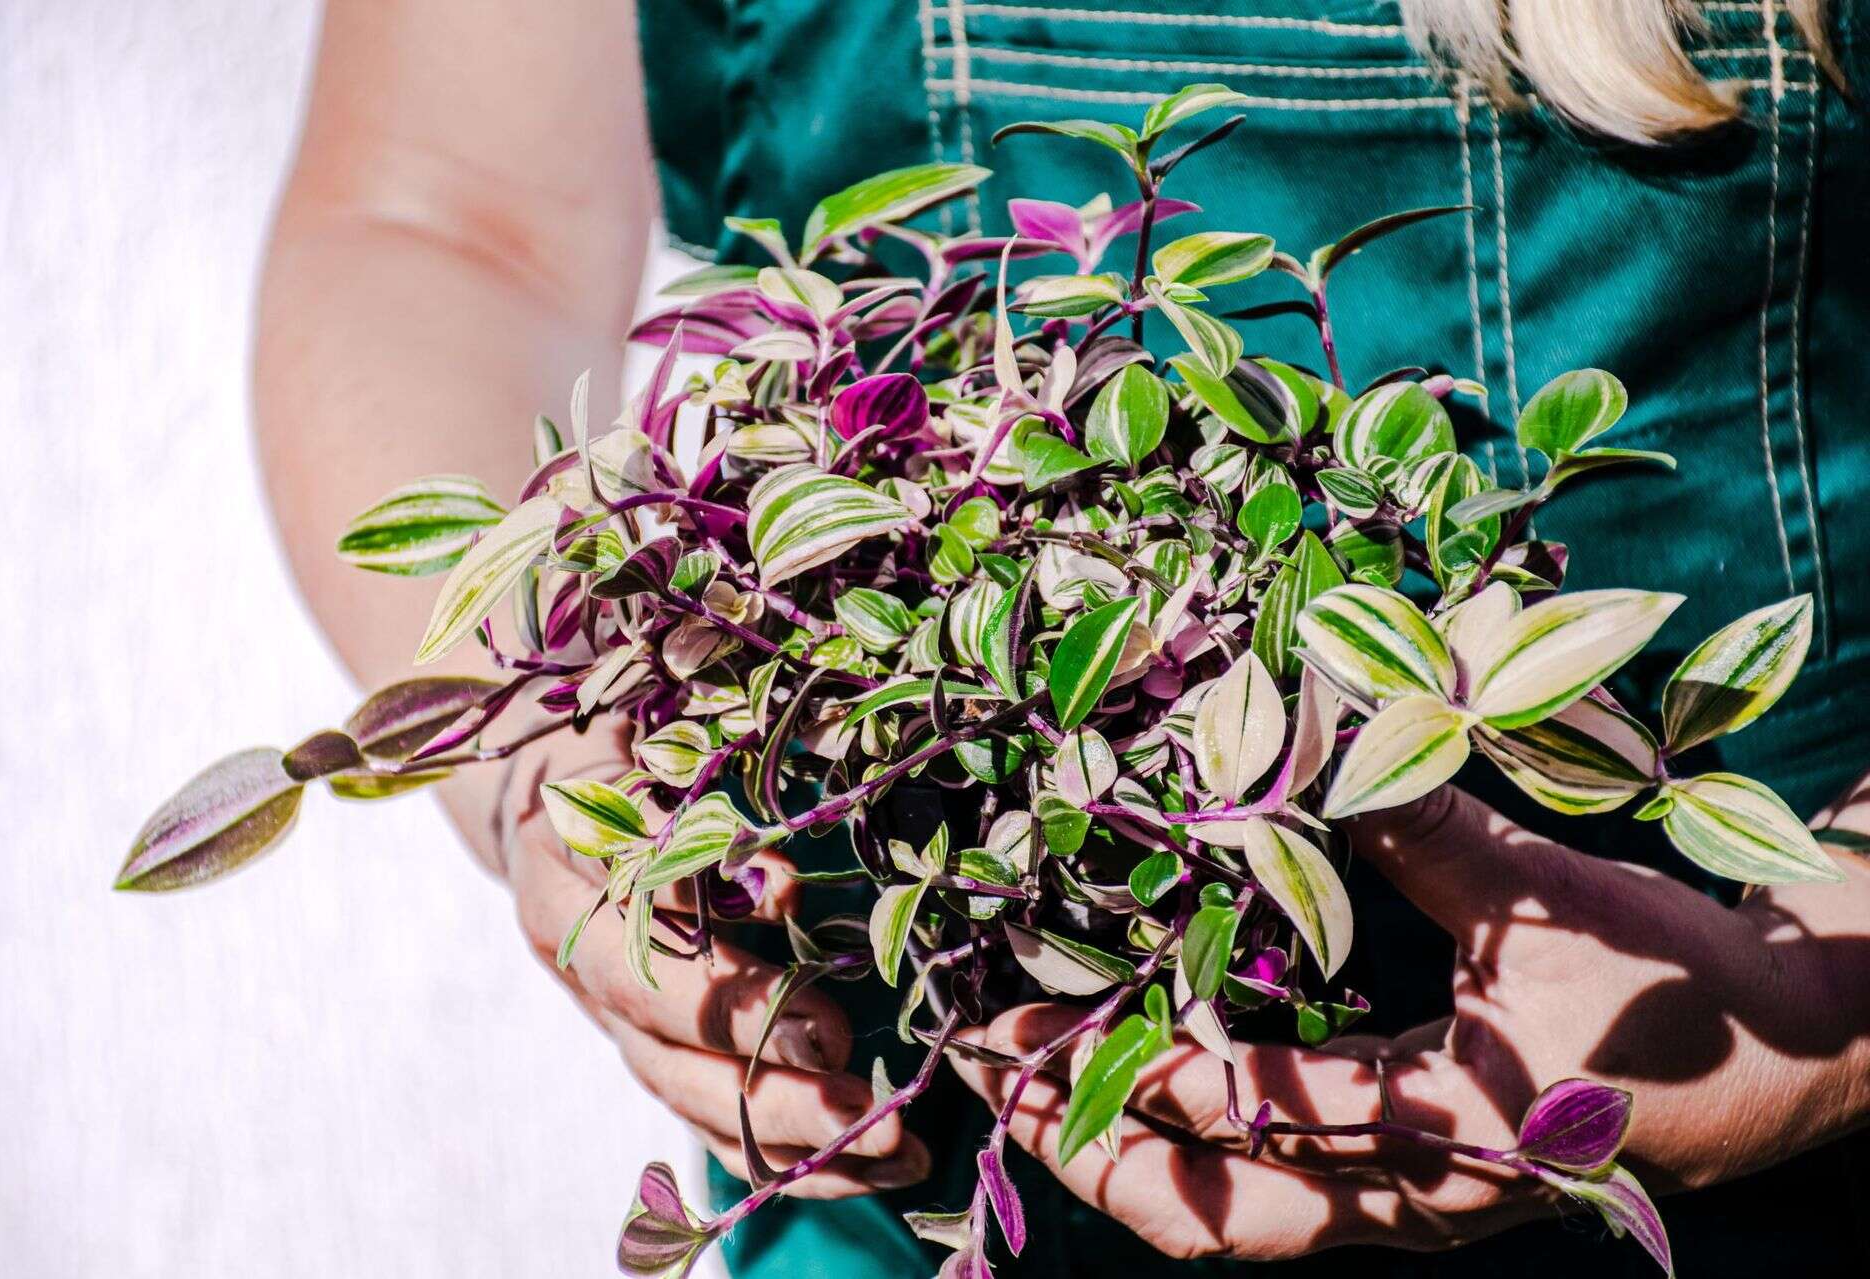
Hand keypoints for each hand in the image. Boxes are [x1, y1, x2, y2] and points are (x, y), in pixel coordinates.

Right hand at [490, 720, 930, 1198]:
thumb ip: (706, 790)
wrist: (549, 776)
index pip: (648, 956)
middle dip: (774, 1100)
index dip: (733, 1002)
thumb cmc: (629, 728)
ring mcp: (609, 1012)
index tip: (827, 1028)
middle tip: (877, 1118)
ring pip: (690, 1101)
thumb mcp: (659, 726)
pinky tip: (870, 1168)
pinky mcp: (647, 1042)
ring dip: (794, 1142)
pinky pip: (708, 1119)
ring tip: (898, 1156)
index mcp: (568, 870)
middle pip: (668, 1053)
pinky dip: (785, 1152)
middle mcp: (580, 958)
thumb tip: (780, 885)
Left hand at [953, 784, 1869, 1258]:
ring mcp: (1411, 1204)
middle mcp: (1415, 1192)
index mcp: (1451, 1128)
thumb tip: (1303, 719)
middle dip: (1091, 1156)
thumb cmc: (1677, 986)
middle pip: (1219, 1219)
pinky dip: (1189, 1152)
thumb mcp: (1543, 895)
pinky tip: (1136, 1085)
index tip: (1039, 1030)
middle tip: (992, 1081)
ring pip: (1238, 1222)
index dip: (1143, 1076)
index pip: (1265, 1115)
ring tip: (1026, 1095)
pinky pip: (1277, 1194)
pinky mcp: (1414, 1186)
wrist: (1790, 1058)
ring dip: (1126, 1163)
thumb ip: (1414, 817)